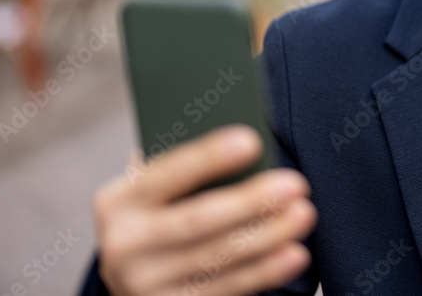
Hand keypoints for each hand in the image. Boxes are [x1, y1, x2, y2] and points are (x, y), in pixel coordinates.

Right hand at [93, 125, 316, 295]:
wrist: (133, 272)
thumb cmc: (162, 209)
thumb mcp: (155, 188)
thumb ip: (186, 169)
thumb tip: (246, 146)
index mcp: (118, 200)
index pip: (167, 173)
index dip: (209, 157)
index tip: (252, 140)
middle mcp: (124, 246)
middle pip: (197, 221)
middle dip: (251, 201)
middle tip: (296, 183)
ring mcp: (144, 285)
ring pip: (217, 259)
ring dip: (268, 237)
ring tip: (303, 214)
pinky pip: (226, 290)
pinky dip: (264, 272)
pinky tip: (294, 254)